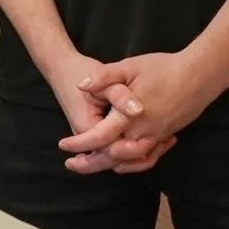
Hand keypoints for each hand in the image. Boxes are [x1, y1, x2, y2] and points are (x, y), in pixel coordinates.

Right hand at [37, 46, 167, 174]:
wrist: (62, 67)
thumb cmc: (81, 71)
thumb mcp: (103, 80)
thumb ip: (120, 95)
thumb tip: (138, 109)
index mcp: (87, 127)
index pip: (114, 150)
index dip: (137, 148)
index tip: (156, 139)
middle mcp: (88, 137)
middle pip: (117, 161)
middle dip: (143, 156)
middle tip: (167, 141)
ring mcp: (91, 137)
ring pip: (118, 159)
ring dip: (141, 156)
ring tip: (165, 141)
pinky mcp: (97, 133)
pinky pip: (117, 151)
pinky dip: (135, 151)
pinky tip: (154, 139)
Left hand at [58, 51, 216, 173]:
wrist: (199, 76)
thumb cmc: (164, 68)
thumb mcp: (130, 66)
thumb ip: (104, 77)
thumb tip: (81, 85)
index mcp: (130, 116)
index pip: (99, 137)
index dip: (79, 144)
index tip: (63, 145)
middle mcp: (143, 132)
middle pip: (113, 157)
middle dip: (90, 163)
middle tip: (71, 163)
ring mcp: (156, 136)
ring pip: (130, 160)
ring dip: (109, 164)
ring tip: (92, 164)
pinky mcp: (165, 136)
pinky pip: (146, 157)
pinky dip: (132, 164)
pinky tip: (122, 162)